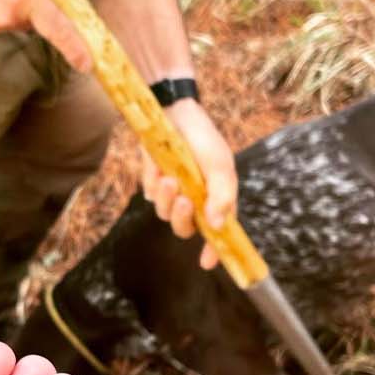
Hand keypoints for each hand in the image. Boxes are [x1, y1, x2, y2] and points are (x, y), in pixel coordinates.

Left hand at [140, 97, 237, 269]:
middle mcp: (197, 201)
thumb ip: (222, 195)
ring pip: (166, 214)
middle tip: (183, 199)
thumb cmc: (202, 138)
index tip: (208, 263)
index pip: (219, 233)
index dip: (215, 251)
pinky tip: (159, 165)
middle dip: (183, 218)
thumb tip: (218, 226)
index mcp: (218, 199)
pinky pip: (152, 196)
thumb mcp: (219, 164)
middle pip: (186, 229)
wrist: (172, 112)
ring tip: (168, 175)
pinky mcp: (156, 183)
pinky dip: (155, 183)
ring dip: (167, 197)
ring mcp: (174, 194)